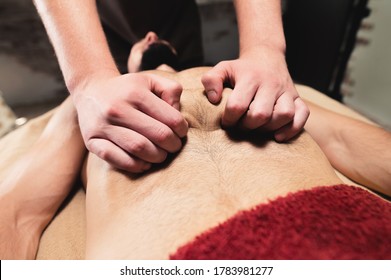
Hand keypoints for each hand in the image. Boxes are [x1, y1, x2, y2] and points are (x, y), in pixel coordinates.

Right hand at [72, 71, 187, 172]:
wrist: (90, 91)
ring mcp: (103, 126)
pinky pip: (117, 159)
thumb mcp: (151, 81)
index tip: (181, 132)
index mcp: (136, 93)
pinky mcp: (92, 141)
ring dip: (157, 157)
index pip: (171, 119)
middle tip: (174, 146)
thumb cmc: (128, 90)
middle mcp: (118, 108)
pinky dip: (135, 165)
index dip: (182, 130)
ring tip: (160, 154)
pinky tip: (144, 162)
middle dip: (173, 145)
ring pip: (139, 149)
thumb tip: (178, 114)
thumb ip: (171, 91)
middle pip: (158, 136)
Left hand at [202, 47, 309, 140]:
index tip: (227, 122)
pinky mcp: (297, 98)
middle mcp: (270, 84)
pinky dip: (292, 129)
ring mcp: (286, 91)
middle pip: (261, 114)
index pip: (238, 105)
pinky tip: (278, 136)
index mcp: (250, 78)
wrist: (266, 57)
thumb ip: (211, 80)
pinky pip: (302, 115)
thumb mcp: (223, 68)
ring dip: (269, 128)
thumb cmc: (242, 69)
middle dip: (248, 126)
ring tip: (258, 129)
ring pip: (284, 115)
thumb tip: (213, 99)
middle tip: (242, 126)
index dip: (229, 119)